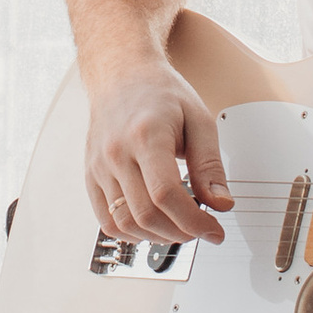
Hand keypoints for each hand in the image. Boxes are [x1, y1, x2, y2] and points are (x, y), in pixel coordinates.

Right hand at [85, 53, 232, 245]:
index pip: (165, 194)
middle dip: (180, 233)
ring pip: (124, 223)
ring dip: (156, 237)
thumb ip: (210, 165)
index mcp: (146, 135)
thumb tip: (221, 203)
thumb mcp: (198, 120)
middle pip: (145, 214)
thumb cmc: (160, 94)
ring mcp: (99, 166)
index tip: (214, 229)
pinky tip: (152, 227)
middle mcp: (116, 153)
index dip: (193, 221)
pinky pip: (106, 220)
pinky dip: (131, 233)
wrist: (121, 75)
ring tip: (178, 228)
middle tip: (201, 229)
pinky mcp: (91, 176)